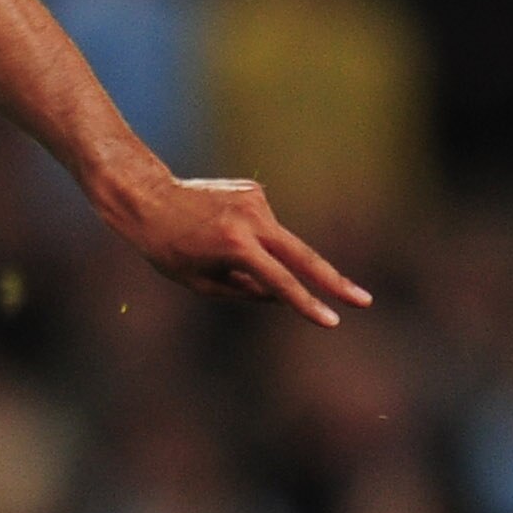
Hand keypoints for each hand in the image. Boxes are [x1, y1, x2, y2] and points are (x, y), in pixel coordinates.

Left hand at [107, 173, 372, 327]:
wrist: (149, 199)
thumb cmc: (169, 249)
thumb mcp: (201, 283)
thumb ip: (247, 293)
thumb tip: (284, 295)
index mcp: (235, 246)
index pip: (280, 282)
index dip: (306, 304)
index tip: (332, 321)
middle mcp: (251, 220)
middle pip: (303, 256)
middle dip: (333, 281)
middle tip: (364, 301)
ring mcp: (256, 201)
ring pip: (278, 242)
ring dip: (263, 255)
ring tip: (212, 247)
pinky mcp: (255, 191)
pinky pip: (264, 226)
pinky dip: (253, 236)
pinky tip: (218, 229)